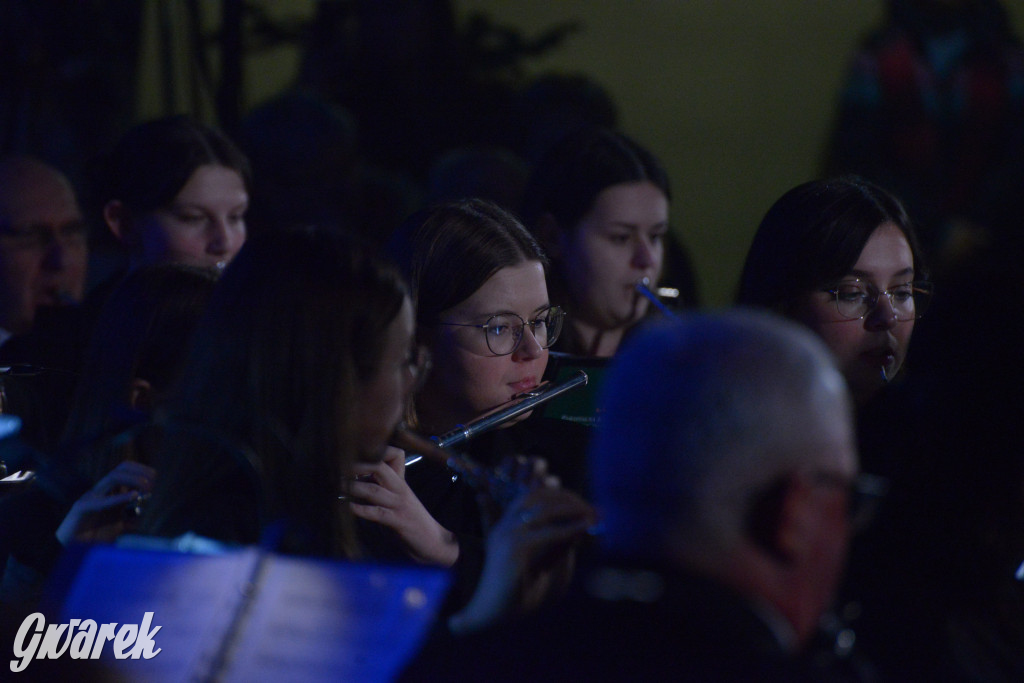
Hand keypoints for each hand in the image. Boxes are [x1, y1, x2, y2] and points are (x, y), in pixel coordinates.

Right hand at [56, 461, 156, 544]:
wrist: (68, 551)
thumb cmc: (92, 539)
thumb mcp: (116, 528)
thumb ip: (128, 521)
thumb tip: (140, 517)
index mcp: (108, 494)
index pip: (125, 471)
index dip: (141, 471)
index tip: (154, 481)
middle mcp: (100, 492)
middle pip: (120, 469)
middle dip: (139, 472)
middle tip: (151, 484)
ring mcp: (91, 498)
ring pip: (113, 477)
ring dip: (133, 479)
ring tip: (146, 489)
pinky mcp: (82, 508)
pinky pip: (102, 500)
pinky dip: (119, 498)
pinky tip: (133, 496)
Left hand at [347, 446, 459, 566]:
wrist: (432, 541)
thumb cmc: (410, 520)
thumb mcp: (397, 498)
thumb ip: (380, 486)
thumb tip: (354, 478)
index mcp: (400, 482)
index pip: (395, 455)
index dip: (376, 450)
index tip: (356, 452)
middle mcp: (400, 489)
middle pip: (380, 468)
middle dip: (358, 466)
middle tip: (339, 466)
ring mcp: (399, 505)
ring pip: (374, 491)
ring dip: (354, 488)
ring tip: (337, 485)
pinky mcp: (398, 521)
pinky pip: (378, 513)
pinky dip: (362, 510)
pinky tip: (349, 507)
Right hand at [450, 484, 596, 633]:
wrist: (493, 615)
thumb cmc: (519, 591)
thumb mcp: (543, 561)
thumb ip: (558, 543)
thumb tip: (583, 528)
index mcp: (507, 524)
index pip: (534, 493)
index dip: (561, 495)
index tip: (585, 504)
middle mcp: (505, 524)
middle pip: (539, 496)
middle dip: (569, 499)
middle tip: (592, 509)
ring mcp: (507, 534)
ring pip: (544, 510)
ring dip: (572, 509)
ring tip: (592, 516)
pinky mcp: (513, 549)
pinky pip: (547, 534)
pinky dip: (569, 529)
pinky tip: (584, 529)